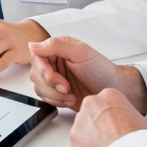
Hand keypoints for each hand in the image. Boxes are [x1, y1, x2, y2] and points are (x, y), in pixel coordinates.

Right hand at [28, 37, 146, 112]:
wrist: (113, 90)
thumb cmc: (102, 70)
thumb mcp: (81, 52)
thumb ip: (56, 46)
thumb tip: (33, 45)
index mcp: (57, 49)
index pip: (37, 56)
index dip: (42, 69)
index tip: (52, 77)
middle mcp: (54, 63)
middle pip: (36, 74)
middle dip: (51, 84)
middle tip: (67, 87)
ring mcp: (55, 78)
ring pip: (39, 87)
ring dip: (55, 94)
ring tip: (71, 94)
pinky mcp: (57, 93)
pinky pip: (45, 98)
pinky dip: (58, 101)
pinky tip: (71, 98)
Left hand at [70, 88, 146, 146]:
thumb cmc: (138, 139)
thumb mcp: (137, 118)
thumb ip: (124, 115)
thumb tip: (124, 121)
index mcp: (109, 95)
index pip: (103, 104)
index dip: (108, 118)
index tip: (113, 126)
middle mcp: (91, 102)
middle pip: (90, 113)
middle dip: (96, 125)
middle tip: (107, 137)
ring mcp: (81, 118)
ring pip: (82, 127)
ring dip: (90, 136)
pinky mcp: (74, 134)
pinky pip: (77, 142)